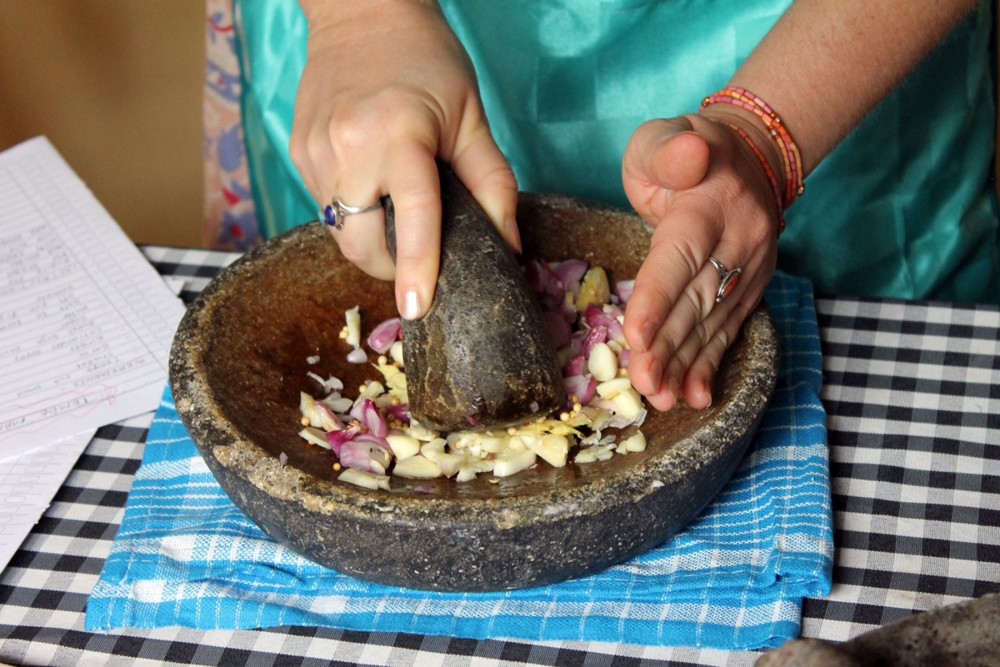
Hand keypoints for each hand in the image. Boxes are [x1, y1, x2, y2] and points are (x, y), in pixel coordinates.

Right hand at [291, 0, 518, 319]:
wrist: (362, 14)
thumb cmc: (426, 60)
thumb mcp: (471, 117)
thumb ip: (493, 183)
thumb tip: (509, 244)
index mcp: (398, 134)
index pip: (413, 217)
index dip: (417, 268)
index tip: (418, 307)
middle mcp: (348, 146)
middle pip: (361, 243)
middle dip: (389, 266)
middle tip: (415, 259)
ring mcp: (315, 151)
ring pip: (339, 231)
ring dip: (369, 240)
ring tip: (394, 212)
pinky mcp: (298, 152)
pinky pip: (324, 207)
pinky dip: (351, 213)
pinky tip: (369, 183)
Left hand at [621, 113, 779, 410]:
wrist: (750, 158)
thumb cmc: (683, 149)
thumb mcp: (664, 137)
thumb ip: (670, 150)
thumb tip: (689, 151)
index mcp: (709, 206)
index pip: (681, 257)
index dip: (658, 298)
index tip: (636, 337)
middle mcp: (737, 242)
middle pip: (697, 301)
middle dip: (668, 347)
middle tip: (643, 383)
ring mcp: (749, 270)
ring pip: (712, 323)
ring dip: (685, 365)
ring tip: (661, 399)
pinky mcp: (749, 290)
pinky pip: (728, 330)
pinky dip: (710, 366)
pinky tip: (695, 397)